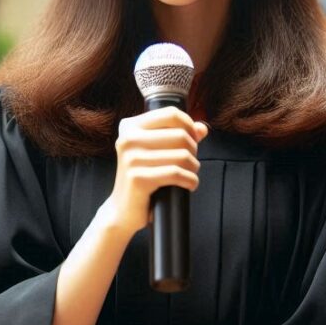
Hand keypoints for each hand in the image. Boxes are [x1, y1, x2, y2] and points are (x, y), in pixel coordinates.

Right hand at [103, 107, 207, 236]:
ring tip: (190, 175)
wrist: (122, 210)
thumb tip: (203, 128)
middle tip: (190, 164)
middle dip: (193, 151)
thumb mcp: (156, 152)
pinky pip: (176, 174)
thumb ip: (178, 136)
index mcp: (130, 127)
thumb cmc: (142, 178)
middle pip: (181, 135)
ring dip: (194, 168)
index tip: (193, 140)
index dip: (189, 126)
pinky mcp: (138, 178)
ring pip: (182, 156)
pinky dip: (190, 180)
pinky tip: (189, 185)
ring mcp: (131, 159)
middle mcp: (128, 139)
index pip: (171, 114)